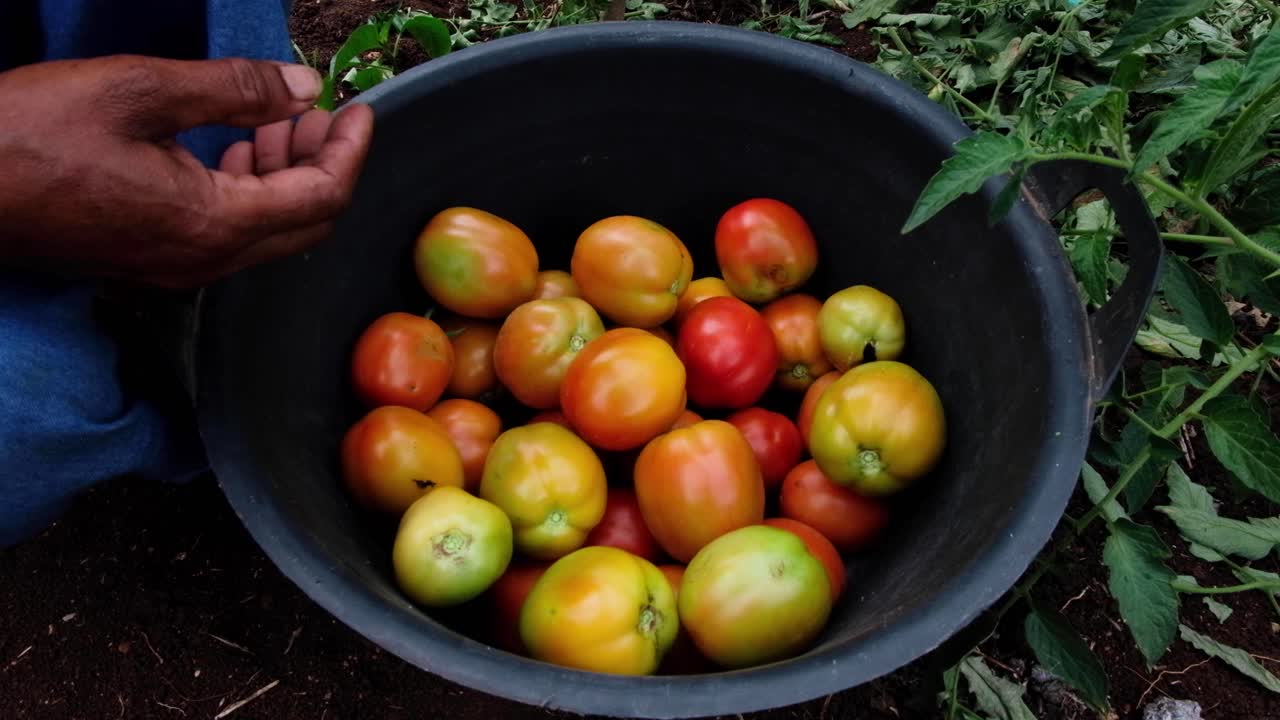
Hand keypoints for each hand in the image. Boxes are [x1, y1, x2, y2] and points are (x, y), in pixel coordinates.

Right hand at [0, 55, 374, 286]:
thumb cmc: (30, 134)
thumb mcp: (139, 89)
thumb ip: (234, 90)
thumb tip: (302, 87)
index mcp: (214, 222)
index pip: (321, 196)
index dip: (350, 150)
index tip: (360, 110)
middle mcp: (204, 259)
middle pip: (304, 222)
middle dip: (322, 163)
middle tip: (320, 113)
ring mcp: (175, 268)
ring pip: (266, 230)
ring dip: (283, 176)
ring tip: (271, 121)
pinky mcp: (149, 261)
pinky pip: (226, 234)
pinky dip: (246, 190)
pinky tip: (228, 147)